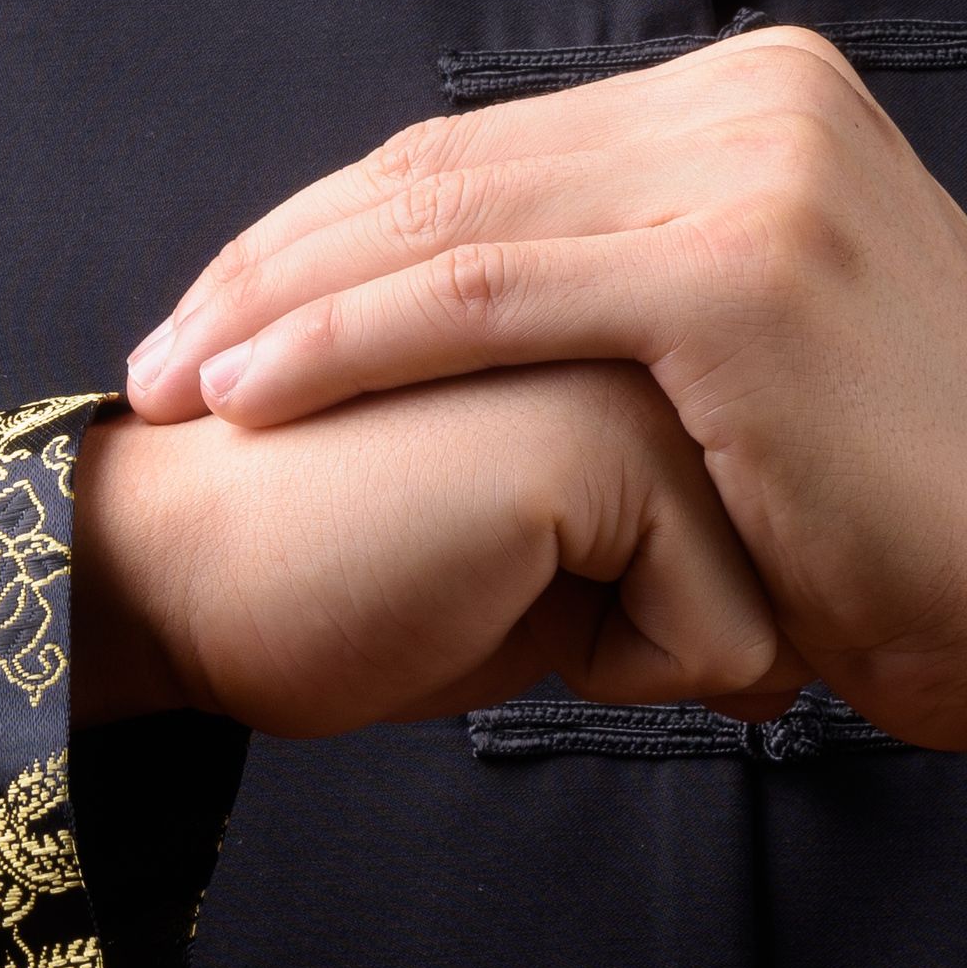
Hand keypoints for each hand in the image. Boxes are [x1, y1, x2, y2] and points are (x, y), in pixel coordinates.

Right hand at [71, 361, 804, 738]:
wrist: (175, 582)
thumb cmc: (348, 582)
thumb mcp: (548, 568)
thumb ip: (664, 558)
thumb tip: (788, 665)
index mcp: (633, 297)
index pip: (774, 506)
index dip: (681, 590)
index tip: (545, 570)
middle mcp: (649, 300)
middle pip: (791, 558)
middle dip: (672, 622)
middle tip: (501, 581)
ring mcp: (634, 353)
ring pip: (771, 602)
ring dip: (639, 644)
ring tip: (490, 583)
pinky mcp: (603, 435)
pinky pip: (719, 639)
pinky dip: (617, 671)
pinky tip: (481, 597)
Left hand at [122, 32, 966, 805]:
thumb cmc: (914, 511)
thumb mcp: (778, 337)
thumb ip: (655, 270)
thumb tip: (487, 273)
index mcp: (766, 89)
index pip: (490, 149)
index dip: (332, 228)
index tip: (217, 310)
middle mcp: (762, 95)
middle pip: (450, 172)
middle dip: (277, 260)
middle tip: (151, 348)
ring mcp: (756, 172)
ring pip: (447, 228)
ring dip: (277, 304)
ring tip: (167, 379)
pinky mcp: (738, 274)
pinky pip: (485, 301)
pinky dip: (345, 344)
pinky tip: (250, 394)